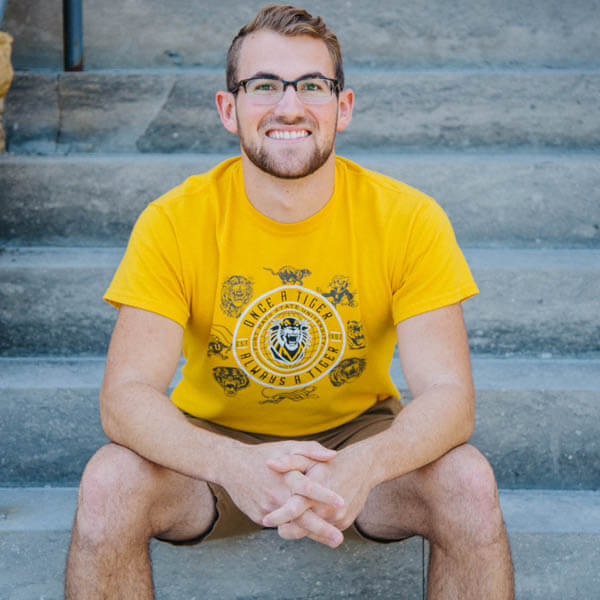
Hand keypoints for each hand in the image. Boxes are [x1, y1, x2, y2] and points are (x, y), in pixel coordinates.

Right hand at [218, 440, 343, 541]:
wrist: (231, 466)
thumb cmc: (264, 454)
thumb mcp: (287, 446)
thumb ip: (311, 450)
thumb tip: (333, 455)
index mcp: (285, 476)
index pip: (308, 488)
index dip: (325, 496)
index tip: (342, 503)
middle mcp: (276, 495)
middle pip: (301, 517)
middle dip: (322, 529)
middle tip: (339, 538)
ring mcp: (267, 509)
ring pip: (292, 525)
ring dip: (311, 534)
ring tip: (331, 540)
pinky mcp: (259, 517)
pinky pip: (281, 524)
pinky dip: (295, 528)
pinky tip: (310, 531)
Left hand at [263, 443, 375, 545]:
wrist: (363, 467)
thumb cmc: (330, 462)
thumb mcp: (309, 457)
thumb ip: (289, 461)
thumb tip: (270, 463)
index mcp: (314, 490)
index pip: (292, 509)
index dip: (278, 517)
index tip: (265, 520)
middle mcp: (325, 507)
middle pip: (300, 528)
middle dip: (286, 530)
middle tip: (279, 528)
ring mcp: (337, 518)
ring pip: (312, 532)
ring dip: (302, 528)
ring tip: (292, 522)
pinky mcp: (344, 523)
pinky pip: (325, 531)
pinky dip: (316, 527)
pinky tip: (312, 517)